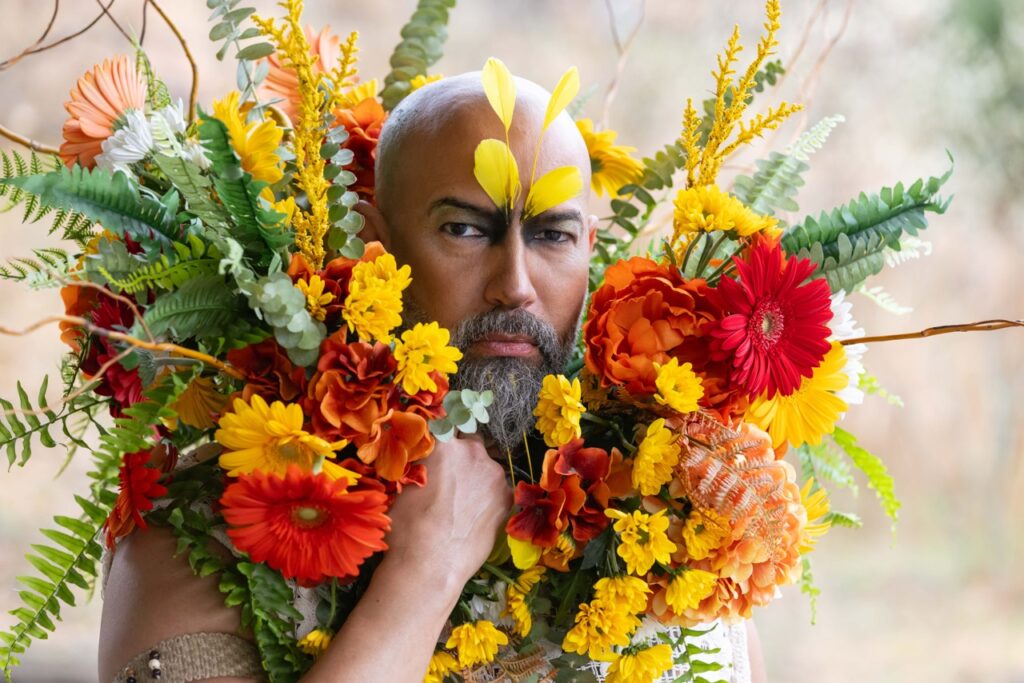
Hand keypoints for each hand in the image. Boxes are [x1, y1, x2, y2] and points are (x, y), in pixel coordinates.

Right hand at [383, 434, 512, 586]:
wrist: (430, 564)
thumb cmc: (406, 526)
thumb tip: (424, 459)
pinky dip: (488, 495)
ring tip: (461, 501)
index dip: (444, 436)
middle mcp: (473, 451)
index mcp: (444, 443)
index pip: (447, 424)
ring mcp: (494, 474)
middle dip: (462, 455)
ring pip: (486, 466)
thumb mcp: (403, 485)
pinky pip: (497, 488)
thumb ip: (420, 463)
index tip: (441, 445)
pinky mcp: (506, 497)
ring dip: (476, 475)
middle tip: (449, 477)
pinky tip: (474, 514)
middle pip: (470, 443)